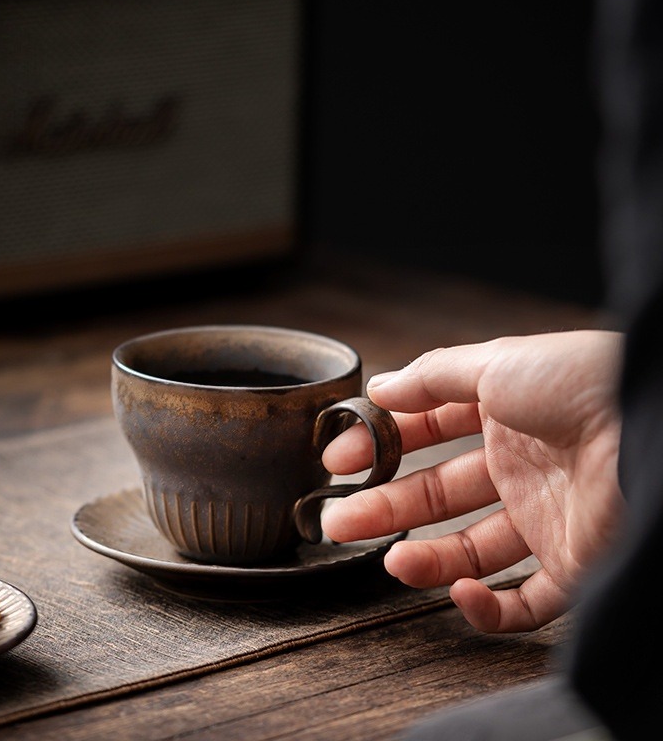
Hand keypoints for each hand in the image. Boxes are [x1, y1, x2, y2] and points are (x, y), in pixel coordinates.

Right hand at [321, 330, 624, 631]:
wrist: (657, 428)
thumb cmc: (582, 383)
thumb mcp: (496, 363)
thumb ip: (432, 376)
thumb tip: (378, 387)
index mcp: (503, 414)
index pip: (428, 435)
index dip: (382, 446)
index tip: (340, 459)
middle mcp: (521, 466)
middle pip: (439, 494)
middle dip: (385, 506)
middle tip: (338, 519)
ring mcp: (545, 517)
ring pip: (471, 550)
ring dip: (425, 559)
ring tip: (389, 561)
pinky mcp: (574, 564)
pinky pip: (526, 599)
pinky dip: (488, 606)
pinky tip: (460, 591)